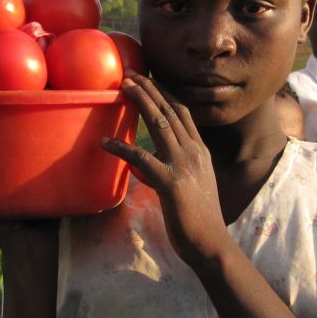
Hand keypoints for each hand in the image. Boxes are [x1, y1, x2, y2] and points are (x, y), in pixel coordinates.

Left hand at [102, 75, 228, 266]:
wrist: (211, 244)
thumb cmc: (199, 220)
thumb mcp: (193, 186)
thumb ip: (176, 170)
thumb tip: (153, 163)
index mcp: (200, 152)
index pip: (183, 113)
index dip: (165, 94)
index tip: (149, 80)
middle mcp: (194, 152)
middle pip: (170, 111)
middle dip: (150, 89)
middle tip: (131, 73)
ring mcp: (184, 166)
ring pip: (160, 124)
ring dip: (140, 102)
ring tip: (122, 87)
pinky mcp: (171, 183)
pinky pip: (142, 159)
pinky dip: (122, 148)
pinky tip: (105, 142)